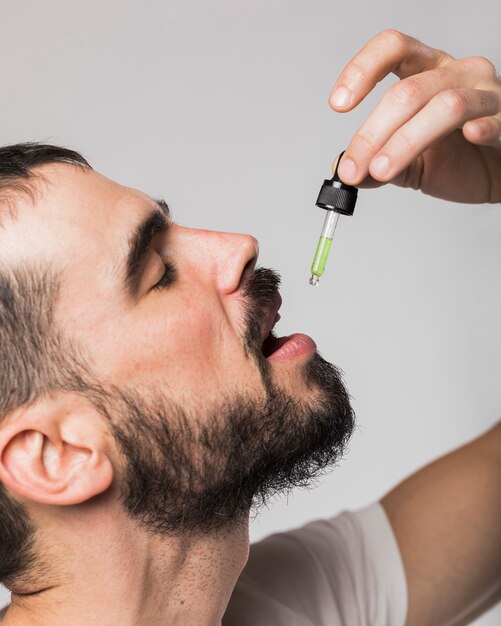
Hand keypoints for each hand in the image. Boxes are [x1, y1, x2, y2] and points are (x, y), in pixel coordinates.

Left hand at [330, 30, 500, 203]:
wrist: (497, 175)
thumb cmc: (457, 159)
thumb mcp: (409, 163)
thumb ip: (377, 163)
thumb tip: (344, 169)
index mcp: (426, 72)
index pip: (393, 49)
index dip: (362, 69)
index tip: (338, 103)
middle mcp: (456, 74)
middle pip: (408, 91)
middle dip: (372, 134)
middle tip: (354, 169)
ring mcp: (486, 94)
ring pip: (445, 105)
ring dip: (405, 141)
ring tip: (381, 170)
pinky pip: (493, 119)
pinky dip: (480, 128)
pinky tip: (468, 138)